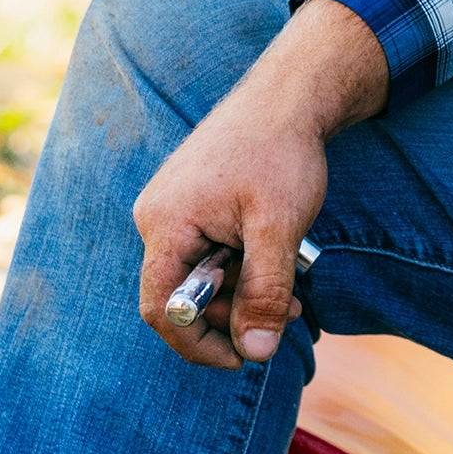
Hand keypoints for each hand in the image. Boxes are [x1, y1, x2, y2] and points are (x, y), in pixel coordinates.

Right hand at [134, 0, 387, 369]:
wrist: (291, 96)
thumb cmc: (282, 154)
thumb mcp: (279, 229)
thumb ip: (264, 291)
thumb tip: (255, 353)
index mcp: (166, 225)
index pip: (160, 308)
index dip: (197, 343)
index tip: (242, 358)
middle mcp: (158, 218)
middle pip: (184, 294)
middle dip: (236, 313)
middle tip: (290, 314)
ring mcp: (175, 208)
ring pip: (202, 274)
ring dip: (245, 290)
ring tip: (294, 290)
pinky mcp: (195, 203)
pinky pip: (210, 251)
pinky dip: (243, 265)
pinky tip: (278, 257)